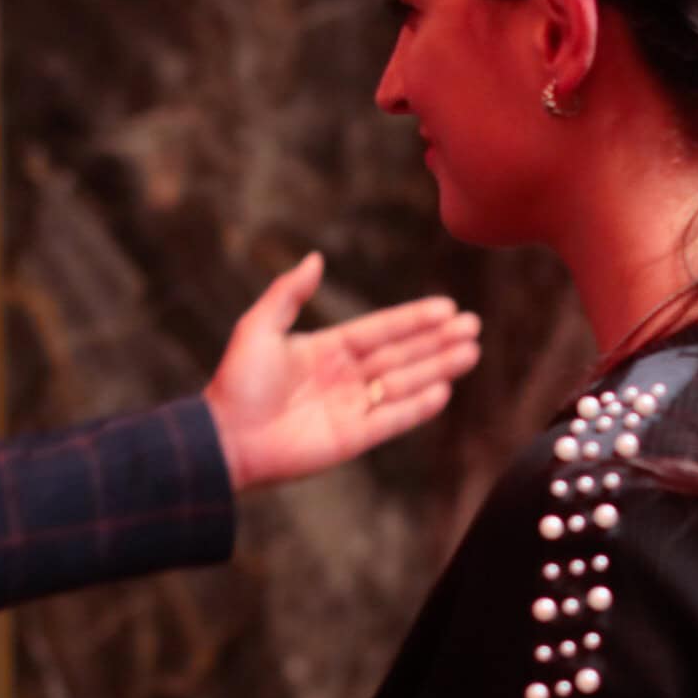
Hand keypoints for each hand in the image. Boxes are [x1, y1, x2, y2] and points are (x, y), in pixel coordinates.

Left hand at [204, 254, 482, 489]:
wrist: (224, 438)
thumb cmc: (236, 382)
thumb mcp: (258, 328)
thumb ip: (288, 294)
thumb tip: (316, 258)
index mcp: (328, 349)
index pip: (382, 330)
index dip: (414, 319)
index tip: (447, 307)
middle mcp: (346, 377)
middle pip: (402, 355)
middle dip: (437, 341)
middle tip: (474, 326)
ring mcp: (352, 408)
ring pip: (404, 384)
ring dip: (437, 368)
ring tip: (470, 352)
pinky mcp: (353, 439)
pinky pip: (392, 420)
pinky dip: (417, 407)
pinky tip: (444, 391)